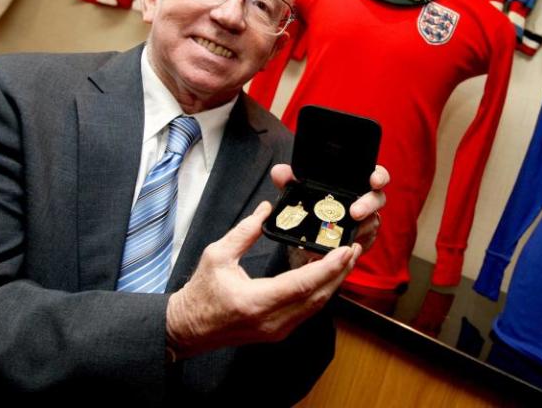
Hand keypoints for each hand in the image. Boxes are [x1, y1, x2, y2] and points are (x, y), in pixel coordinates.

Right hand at [166, 201, 359, 358]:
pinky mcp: (278, 332)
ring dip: (334, 282)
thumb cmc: (200, 294)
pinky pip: (308, 311)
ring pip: (317, 306)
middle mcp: (271, 320)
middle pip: (318, 297)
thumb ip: (244, 232)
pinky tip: (328, 275)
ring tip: (346, 259)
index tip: (344, 250)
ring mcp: (277, 330)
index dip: (327, 267)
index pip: (302, 284)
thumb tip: (265, 209)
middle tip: (354, 248)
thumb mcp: (217, 255)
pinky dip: (322, 292)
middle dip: (340, 272)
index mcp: (256, 301)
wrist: (188, 328)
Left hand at [270, 163, 387, 255]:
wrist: (307, 235)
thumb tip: (279, 172)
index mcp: (355, 184)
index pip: (375, 175)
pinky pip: (365, 242)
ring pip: (372, 222)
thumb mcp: (299, 193)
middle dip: (368, 204)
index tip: (373, 180)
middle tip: (355, 212)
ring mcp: (366, 222)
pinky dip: (357, 243)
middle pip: (378, 199)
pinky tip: (347, 245)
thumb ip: (290, 181)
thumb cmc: (311, 206)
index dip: (378, 176)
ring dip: (362, 227)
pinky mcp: (362, 241)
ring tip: (349, 232)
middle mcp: (365, 201)